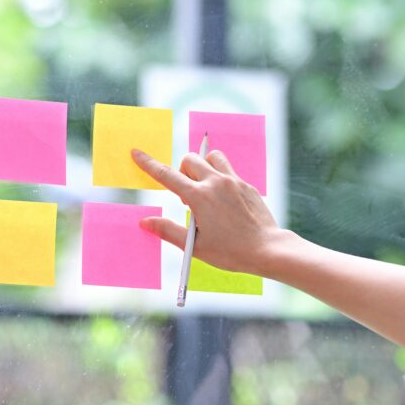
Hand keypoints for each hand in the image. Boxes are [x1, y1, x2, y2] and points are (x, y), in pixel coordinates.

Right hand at [131, 147, 284, 275]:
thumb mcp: (194, 246)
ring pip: (212, 157)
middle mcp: (216, 183)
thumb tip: (145, 221)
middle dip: (182, 172)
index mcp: (199, 197)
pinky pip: (228, 170)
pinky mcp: (247, 185)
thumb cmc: (230, 252)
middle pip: (190, 159)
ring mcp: (234, 181)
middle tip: (187, 198)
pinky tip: (224, 202)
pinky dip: (220, 177)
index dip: (148, 164)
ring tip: (205, 191)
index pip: (167, 175)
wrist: (267, 249)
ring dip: (203, 167)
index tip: (137, 153)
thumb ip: (167, 230)